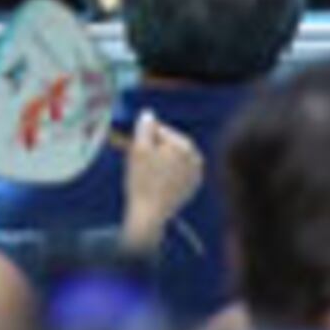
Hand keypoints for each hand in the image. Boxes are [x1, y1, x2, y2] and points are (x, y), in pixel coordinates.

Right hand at [115, 111, 204, 256]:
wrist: (150, 215)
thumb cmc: (142, 181)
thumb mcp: (138, 149)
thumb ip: (144, 127)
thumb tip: (149, 114)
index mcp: (184, 144)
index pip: (160, 130)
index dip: (144, 138)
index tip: (133, 150)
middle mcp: (195, 157)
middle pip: (169, 144)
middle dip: (154, 149)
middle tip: (139, 163)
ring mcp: (196, 173)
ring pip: (173, 158)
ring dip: (161, 160)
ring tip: (147, 174)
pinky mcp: (192, 186)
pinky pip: (177, 171)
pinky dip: (167, 173)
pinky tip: (157, 183)